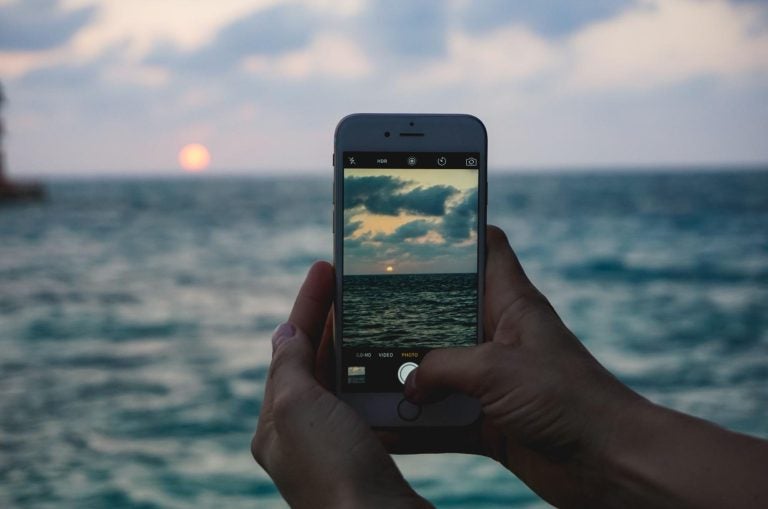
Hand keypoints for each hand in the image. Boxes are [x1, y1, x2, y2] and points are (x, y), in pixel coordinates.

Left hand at [251, 262, 429, 508]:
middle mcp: (302, 436)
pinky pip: (370, 407)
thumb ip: (288, 367)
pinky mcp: (369, 458)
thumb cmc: (335, 471)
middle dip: (330, 321)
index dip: (306, 305)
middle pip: (315, 363)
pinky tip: (394, 365)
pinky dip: (379, 380)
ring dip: (357, 348)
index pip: (289, 350)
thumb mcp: (298, 409)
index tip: (324, 269)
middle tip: (351, 283)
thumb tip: (283, 334)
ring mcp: (336, 448)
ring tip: (374, 314)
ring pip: (344, 383)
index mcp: (276, 424)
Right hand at [387, 226, 644, 506]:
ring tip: (361, 369)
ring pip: (439, 367)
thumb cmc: (567, 399)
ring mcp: (493, 379)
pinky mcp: (490, 418)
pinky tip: (386, 423)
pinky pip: (443, 415)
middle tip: (361, 310)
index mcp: (511, 303)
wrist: (608, 464)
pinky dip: (417, 421)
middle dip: (407, 313)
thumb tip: (408, 382)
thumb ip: (441, 368)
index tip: (416, 230)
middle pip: (446, 311)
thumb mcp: (494, 370)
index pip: (487, 248)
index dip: (457, 232)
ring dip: (406, 374)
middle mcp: (499, 336)